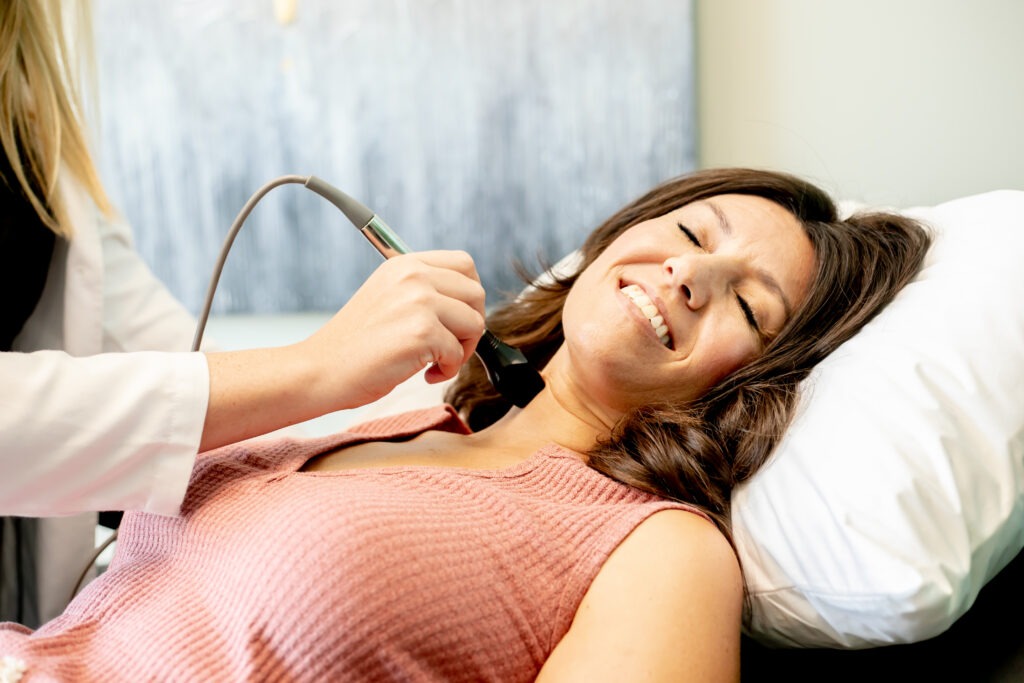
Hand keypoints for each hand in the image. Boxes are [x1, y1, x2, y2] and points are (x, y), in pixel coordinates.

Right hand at [299, 250, 486, 408]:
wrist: (321, 369)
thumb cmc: (356, 344)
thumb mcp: (388, 298)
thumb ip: (423, 291)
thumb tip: (470, 303)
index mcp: (405, 264)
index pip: (464, 263)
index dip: (470, 295)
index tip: (457, 319)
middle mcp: (413, 275)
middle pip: (476, 293)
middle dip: (470, 326)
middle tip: (449, 347)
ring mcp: (419, 302)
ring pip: (475, 323)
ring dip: (462, 350)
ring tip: (435, 362)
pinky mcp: (422, 332)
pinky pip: (458, 353)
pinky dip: (447, 369)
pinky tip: (425, 374)